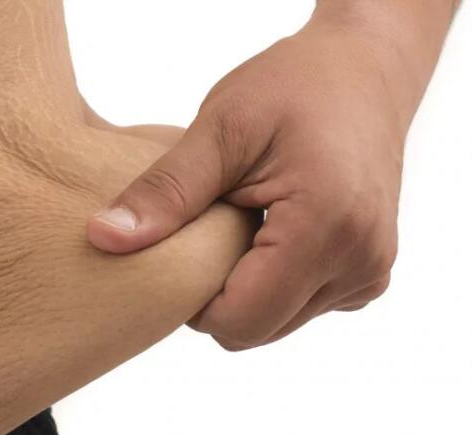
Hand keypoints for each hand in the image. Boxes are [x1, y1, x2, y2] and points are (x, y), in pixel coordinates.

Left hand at [86, 14, 434, 349]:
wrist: (364, 68)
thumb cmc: (293, 85)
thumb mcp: (221, 128)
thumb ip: (166, 191)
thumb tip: (102, 238)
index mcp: (327, 226)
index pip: (239, 319)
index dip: (189, 297)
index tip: (174, 241)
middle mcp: (361, 262)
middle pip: (254, 330)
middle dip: (213, 293)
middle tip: (203, 225)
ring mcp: (370, 273)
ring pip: (273, 324)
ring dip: (242, 287)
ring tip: (238, 219)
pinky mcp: (367, 274)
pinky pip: (297, 307)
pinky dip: (269, 281)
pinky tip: (264, 229)